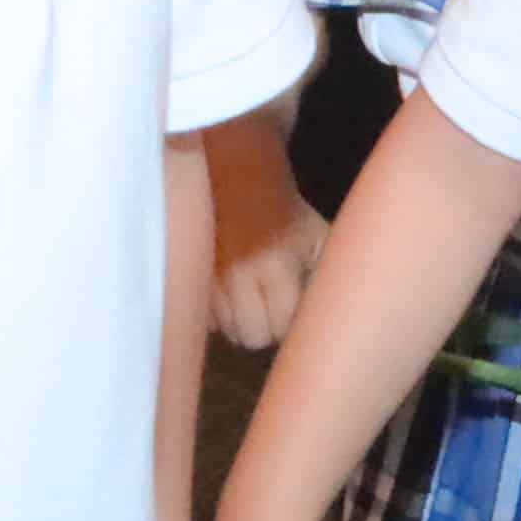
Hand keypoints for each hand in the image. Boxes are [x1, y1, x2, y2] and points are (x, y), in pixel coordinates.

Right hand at [209, 199, 323, 355]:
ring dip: (242, 323)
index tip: (294, 313)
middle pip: (252, 337)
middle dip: (266, 329)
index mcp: (276, 267)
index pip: (282, 327)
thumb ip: (324, 279)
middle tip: (273, 312)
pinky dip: (221, 316)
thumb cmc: (285, 215)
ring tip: (253, 301)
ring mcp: (212, 279)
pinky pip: (208, 319)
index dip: (291, 324)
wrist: (240, 183)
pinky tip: (233, 297)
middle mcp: (239, 277)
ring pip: (228, 331)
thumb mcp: (318, 239)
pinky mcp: (195, 278)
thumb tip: (324, 316)